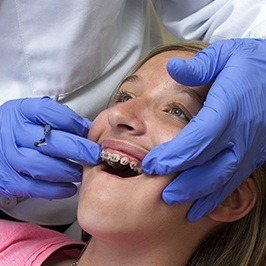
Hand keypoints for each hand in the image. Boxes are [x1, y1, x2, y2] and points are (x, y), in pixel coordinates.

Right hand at [0, 97, 100, 199]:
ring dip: (67, 171)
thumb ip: (63, 120)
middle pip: (50, 141)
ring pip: (42, 166)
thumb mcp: (38, 115)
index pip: (52, 114)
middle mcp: (13, 131)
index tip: (89, 133)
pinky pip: (33, 187)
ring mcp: (7, 156)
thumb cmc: (22, 128)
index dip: (75, 124)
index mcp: (23, 111)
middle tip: (94, 155)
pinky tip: (69, 188)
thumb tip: (90, 131)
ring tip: (81, 173)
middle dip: (78, 150)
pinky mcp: (7, 178)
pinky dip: (55, 190)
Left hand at [142, 38, 265, 220]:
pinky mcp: (255, 155)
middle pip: (209, 168)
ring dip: (198, 195)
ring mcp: (251, 148)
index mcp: (229, 109)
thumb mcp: (226, 55)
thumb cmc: (252, 64)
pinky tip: (202, 206)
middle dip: (183, 183)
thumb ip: (199, 67)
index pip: (197, 141)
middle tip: (160, 193)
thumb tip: (172, 68)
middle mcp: (241, 135)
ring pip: (223, 180)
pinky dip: (217, 196)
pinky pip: (234, 181)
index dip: (173, 156)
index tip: (152, 165)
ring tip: (176, 202)